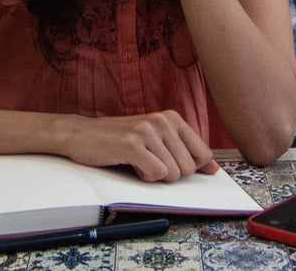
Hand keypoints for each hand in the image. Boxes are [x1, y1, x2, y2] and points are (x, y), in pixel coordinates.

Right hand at [56, 111, 219, 182]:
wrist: (81, 134)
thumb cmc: (119, 140)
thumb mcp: (156, 141)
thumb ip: (185, 152)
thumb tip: (213, 168)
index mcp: (172, 118)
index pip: (203, 154)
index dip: (189, 168)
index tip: (169, 164)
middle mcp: (163, 120)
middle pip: (189, 168)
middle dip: (169, 174)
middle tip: (147, 161)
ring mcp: (148, 131)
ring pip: (173, 174)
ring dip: (154, 176)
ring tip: (137, 161)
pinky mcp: (132, 144)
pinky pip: (156, 174)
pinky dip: (143, 177)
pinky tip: (130, 164)